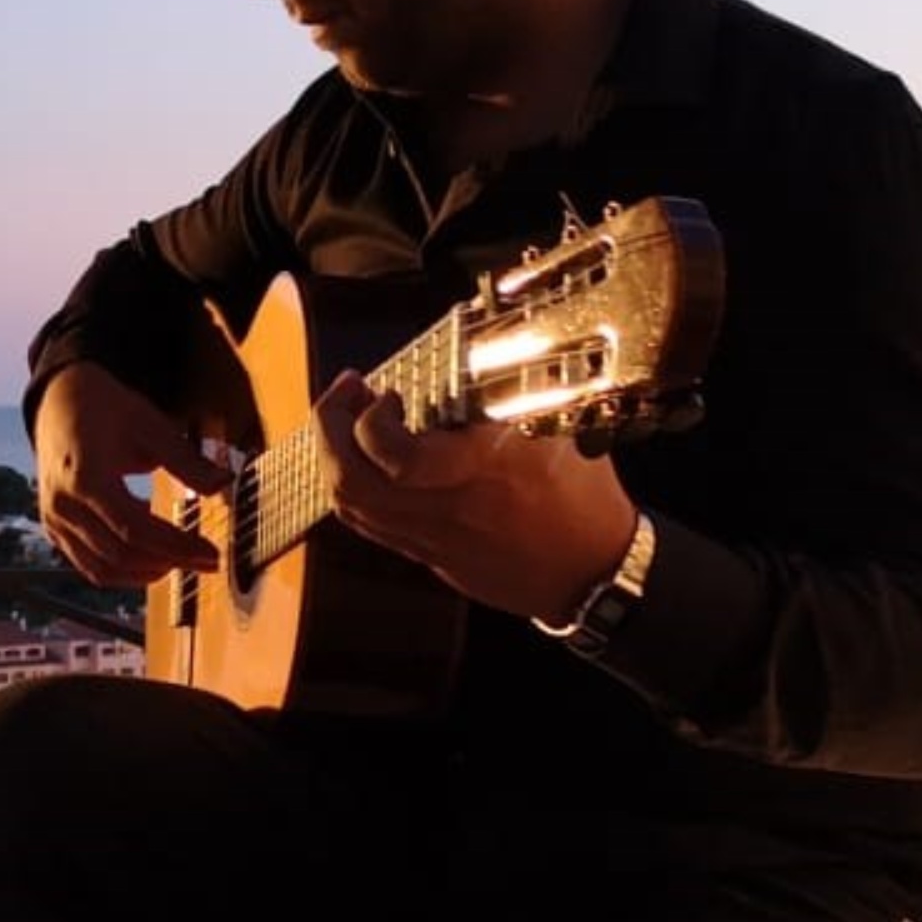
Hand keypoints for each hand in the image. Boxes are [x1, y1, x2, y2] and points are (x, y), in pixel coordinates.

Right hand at [35, 362, 227, 585]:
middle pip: (120, 554)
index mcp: (84, 478)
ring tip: (180, 561)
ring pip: (102, 570)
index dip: (176, 547)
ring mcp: (54, 521)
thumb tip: (223, 482)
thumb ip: (185, 460)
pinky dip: (122, 570)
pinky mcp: (54, 529)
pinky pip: (89, 566)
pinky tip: (150, 554)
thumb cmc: (106, 409)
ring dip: (145, 573)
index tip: (211, 553)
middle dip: (169, 563)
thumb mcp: (150, 426)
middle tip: (206, 561)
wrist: (60, 401)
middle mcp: (63, 505)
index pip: (134, 529)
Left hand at [311, 374, 636, 624]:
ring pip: (352, 509)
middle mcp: (443, 510)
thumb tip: (481, 348)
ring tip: (346, 423)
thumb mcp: (558, 427)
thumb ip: (512, 393)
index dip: (370, 417)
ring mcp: (431, 541)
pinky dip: (355, 489)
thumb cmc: (583, 496)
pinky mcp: (431, 559)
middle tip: (343, 392)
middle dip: (329, 429)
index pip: (392, 452)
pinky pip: (371, 526)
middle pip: (350, 482)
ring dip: (335, 459)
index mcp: (477, 473)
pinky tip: (367, 462)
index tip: (386, 391)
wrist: (592, 573)